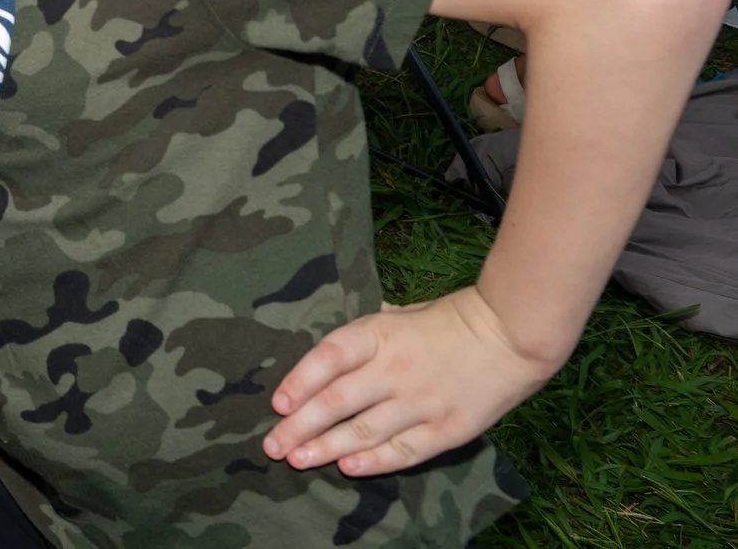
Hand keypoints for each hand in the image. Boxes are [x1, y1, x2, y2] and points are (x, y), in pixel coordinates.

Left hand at [263, 287, 551, 477]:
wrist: (510, 336)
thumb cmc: (447, 322)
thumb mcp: (398, 314)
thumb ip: (363, 336)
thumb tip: (328, 353)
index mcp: (379, 334)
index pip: (329, 358)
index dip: (300, 381)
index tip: (277, 404)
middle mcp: (395, 369)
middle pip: (337, 402)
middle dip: (299, 427)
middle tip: (271, 446)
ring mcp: (421, 402)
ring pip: (363, 431)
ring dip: (326, 448)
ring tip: (297, 460)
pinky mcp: (447, 429)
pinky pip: (403, 450)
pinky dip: (373, 461)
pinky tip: (347, 468)